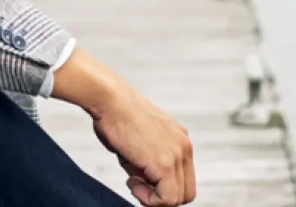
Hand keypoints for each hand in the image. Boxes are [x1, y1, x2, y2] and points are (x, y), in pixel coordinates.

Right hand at [92, 88, 194, 205]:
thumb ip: (147, 161)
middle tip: (136, 183)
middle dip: (161, 195)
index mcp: (179, 139)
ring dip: (154, 198)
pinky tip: (132, 182)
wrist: (109, 99)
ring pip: (178, 198)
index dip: (162, 187)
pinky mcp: (165, 164)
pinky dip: (149, 199)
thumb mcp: (138, 140)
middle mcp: (183, 146)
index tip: (138, 178)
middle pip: (186, 191)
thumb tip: (144, 180)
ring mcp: (177, 155)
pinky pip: (167, 199)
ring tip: (133, 181)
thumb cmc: (115, 114)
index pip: (183, 178)